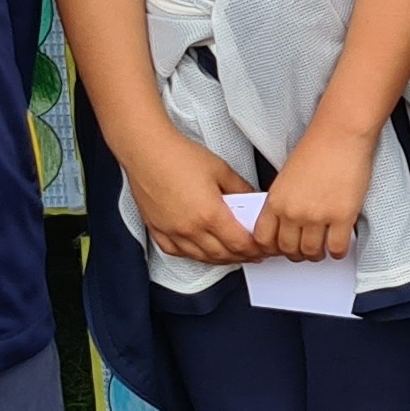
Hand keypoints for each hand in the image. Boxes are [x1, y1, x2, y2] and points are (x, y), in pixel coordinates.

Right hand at [131, 130, 266, 267]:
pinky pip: (177, 252)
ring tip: (232, 255)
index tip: (263, 249)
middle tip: (253, 255)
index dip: (255, 250)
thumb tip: (253, 200)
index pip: (239, 243)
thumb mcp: (222, 170)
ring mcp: (171, 232)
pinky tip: (200, 251)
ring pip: (201, 257)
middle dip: (241, 257)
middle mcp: (190, 229)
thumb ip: (241, 189)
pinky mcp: (157, 230)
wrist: (146, 151)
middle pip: (222, 254)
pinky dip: (192, 255)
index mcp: (210, 215)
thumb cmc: (180, 156)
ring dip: (219, 259)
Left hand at [254, 120, 375, 261]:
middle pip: (288, 249)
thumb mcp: (286, 177)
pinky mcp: (342, 217)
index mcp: (275, 201)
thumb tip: (286, 224)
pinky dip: (337, 252)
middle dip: (296, 254)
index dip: (271, 249)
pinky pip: (336, 248)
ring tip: (322, 249)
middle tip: (303, 250)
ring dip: (316, 254)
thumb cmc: (317, 148)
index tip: (279, 249)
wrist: (340, 135)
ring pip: (311, 252)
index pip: (263, 239)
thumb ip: (282, 202)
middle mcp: (293, 212)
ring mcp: (317, 216)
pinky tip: (338, 247)